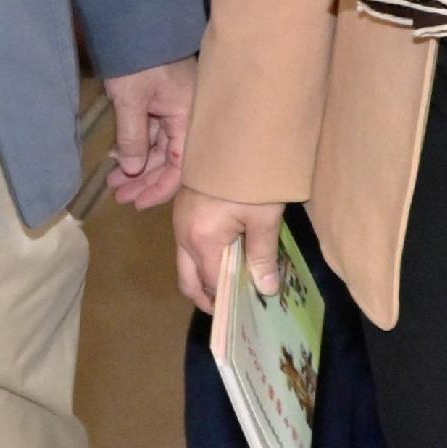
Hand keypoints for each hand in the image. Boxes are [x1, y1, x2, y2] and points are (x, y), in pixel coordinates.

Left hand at [104, 56, 195, 208]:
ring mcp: (176, 110)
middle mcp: (187, 118)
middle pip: (171, 161)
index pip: (181, 166)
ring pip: (160, 149)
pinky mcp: (164, 104)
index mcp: (189, 118)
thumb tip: (132, 172)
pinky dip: (137, 148)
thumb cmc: (139, 64)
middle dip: (145, 181)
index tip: (137, 203)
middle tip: (120, 197)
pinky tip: (118, 160)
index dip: (160, 188)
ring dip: (138, 167)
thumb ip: (133, 139)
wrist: (137, 26)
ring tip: (114, 184)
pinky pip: (154, 135)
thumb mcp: (131, 102)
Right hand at [174, 187, 282, 313]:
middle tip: (229, 309)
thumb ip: (263, 256)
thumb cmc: (253, 177)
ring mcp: (180, 219)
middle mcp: (183, 234)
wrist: (239, 133)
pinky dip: (203, 256)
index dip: (224, 302)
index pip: (209, 284)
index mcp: (201, 240)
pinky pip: (189, 242)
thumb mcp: (264, 217)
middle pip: (188, 278)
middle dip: (206, 296)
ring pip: (186, 260)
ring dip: (204, 275)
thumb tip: (266, 291)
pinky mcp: (185, 206)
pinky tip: (226, 255)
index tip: (240, 315)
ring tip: (232, 284)